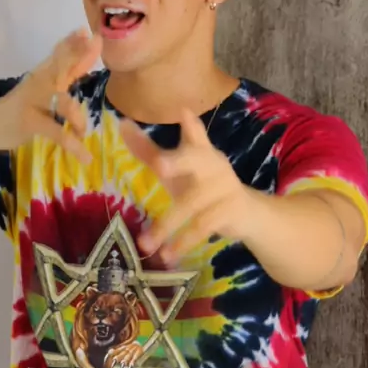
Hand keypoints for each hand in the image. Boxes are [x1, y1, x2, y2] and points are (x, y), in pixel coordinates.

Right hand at [0, 29, 102, 162]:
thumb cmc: (21, 109)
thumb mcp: (45, 89)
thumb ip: (67, 75)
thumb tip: (88, 58)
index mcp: (43, 75)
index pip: (60, 54)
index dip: (76, 43)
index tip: (93, 33)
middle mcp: (38, 83)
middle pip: (60, 65)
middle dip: (77, 54)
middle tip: (94, 42)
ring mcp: (32, 101)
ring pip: (62, 102)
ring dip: (78, 119)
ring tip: (83, 134)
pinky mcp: (29, 122)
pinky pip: (57, 133)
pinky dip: (73, 145)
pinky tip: (85, 157)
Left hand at [120, 109, 247, 263]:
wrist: (246, 214)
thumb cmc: (202, 186)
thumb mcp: (177, 168)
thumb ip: (149, 150)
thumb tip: (121, 125)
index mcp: (200, 152)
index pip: (195, 135)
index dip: (191, 125)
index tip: (183, 112)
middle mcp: (214, 165)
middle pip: (196, 160)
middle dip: (178, 162)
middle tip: (159, 166)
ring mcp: (224, 189)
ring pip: (190, 206)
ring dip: (166, 227)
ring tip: (144, 244)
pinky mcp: (230, 212)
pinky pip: (202, 228)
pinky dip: (183, 243)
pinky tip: (167, 256)